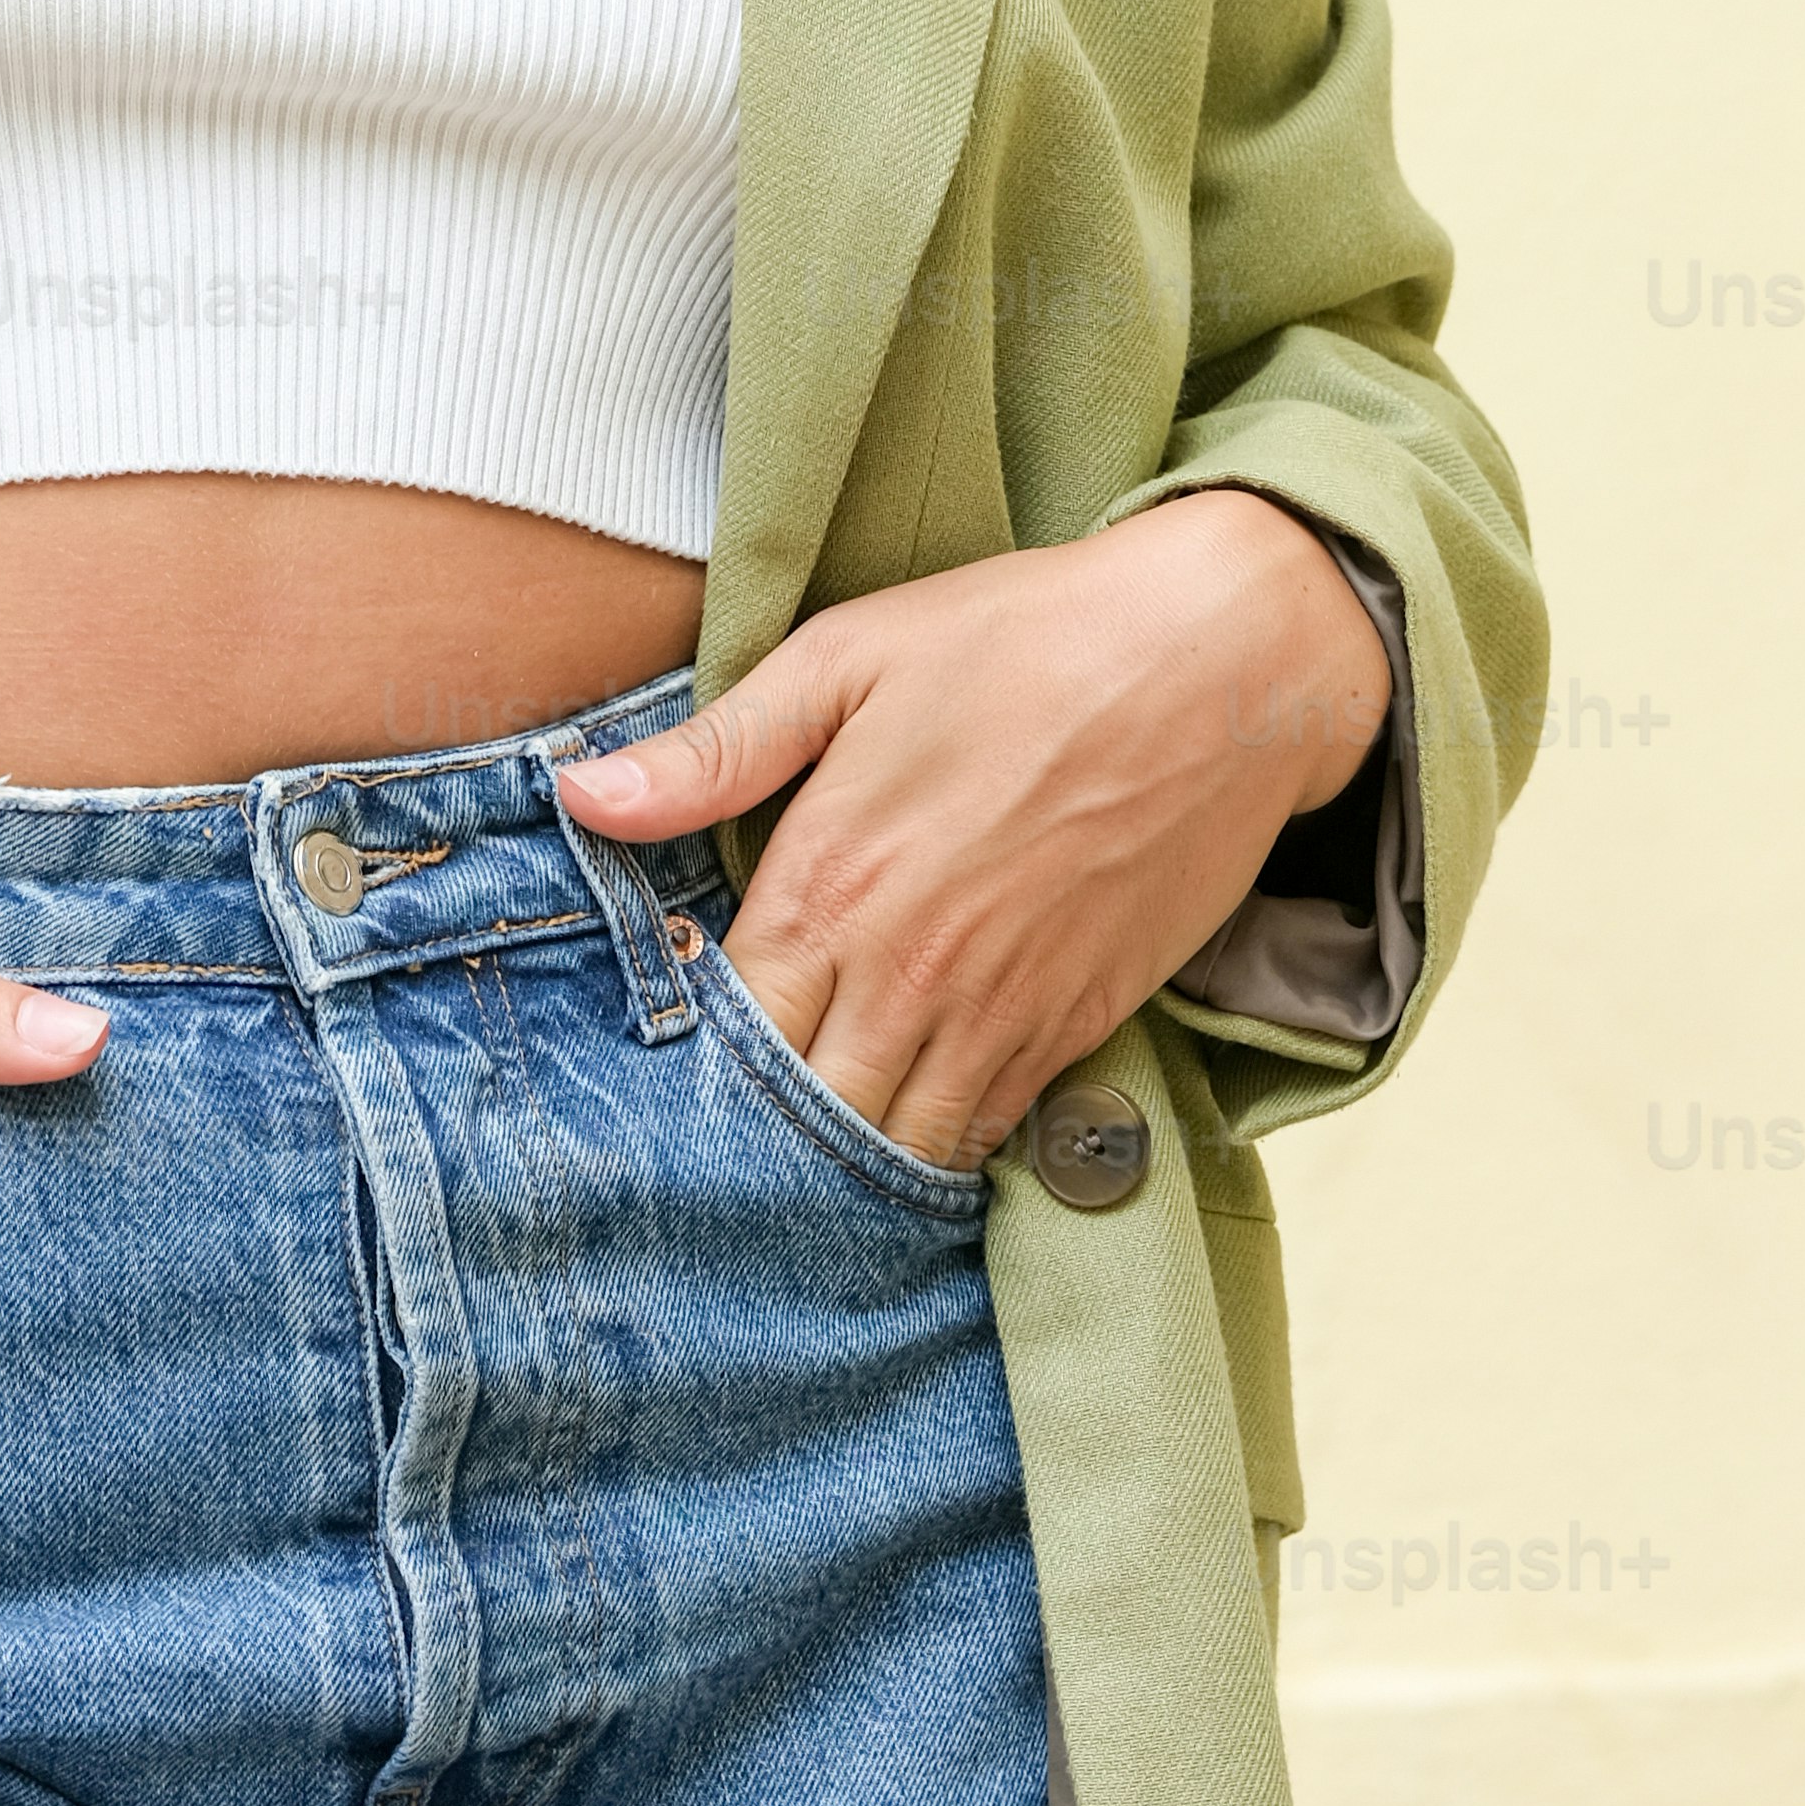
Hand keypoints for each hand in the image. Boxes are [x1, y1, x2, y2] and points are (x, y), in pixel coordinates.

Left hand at [549, 495, 1383, 1170]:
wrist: (1226, 659)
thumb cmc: (1027, 638)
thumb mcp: (850, 657)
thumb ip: (715, 750)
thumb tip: (578, 796)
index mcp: (831, 882)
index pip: (725, 1031)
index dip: (689, 1062)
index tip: (662, 1068)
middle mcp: (908, 970)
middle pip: (800, 1118)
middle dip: (754, 1139)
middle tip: (716, 1144)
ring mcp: (1000, 1009)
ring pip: (894, 1147)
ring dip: (845, 1164)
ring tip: (801, 1167)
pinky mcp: (1079, 1025)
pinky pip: (987, 1135)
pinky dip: (942, 1153)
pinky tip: (906, 1140)